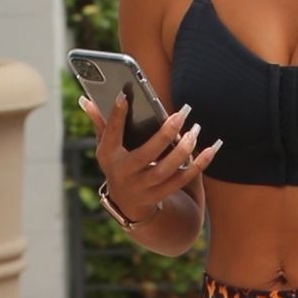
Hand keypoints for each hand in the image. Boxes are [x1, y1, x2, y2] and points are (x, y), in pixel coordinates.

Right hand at [84, 89, 221, 221]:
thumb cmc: (117, 163)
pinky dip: (200, 164)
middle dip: (165, 133)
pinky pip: (183, 179)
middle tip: (182, 114)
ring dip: (184, 150)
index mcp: (109, 156)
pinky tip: (211, 148)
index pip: (111, 134)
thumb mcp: (105, 146)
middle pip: (147, 154)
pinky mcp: (162, 194)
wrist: (126, 203)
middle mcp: (125, 174)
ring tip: (195, 129)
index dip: (116, 116)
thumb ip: (101, 122)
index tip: (124, 95)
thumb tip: (85, 100)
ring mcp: (143, 187)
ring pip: (167, 169)